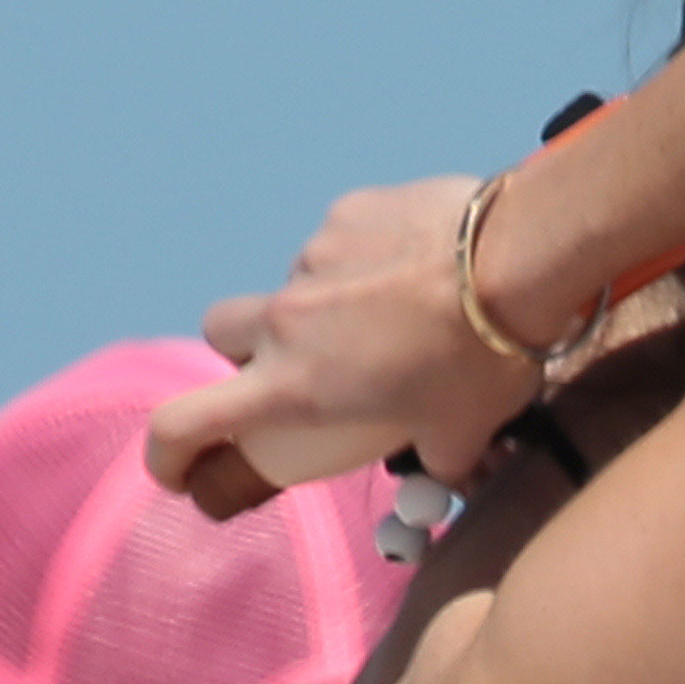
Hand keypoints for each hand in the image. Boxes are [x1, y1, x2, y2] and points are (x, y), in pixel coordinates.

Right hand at [144, 174, 542, 503]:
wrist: (515, 262)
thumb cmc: (483, 364)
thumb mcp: (460, 437)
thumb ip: (438, 462)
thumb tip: (446, 469)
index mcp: (294, 388)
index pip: (187, 423)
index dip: (169, 452)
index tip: (176, 469)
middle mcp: (284, 320)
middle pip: (220, 336)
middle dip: (241, 355)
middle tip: (294, 370)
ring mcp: (312, 259)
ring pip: (290, 288)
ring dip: (319, 308)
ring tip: (390, 316)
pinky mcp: (347, 213)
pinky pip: (340, 244)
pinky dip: (365, 262)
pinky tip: (418, 269)